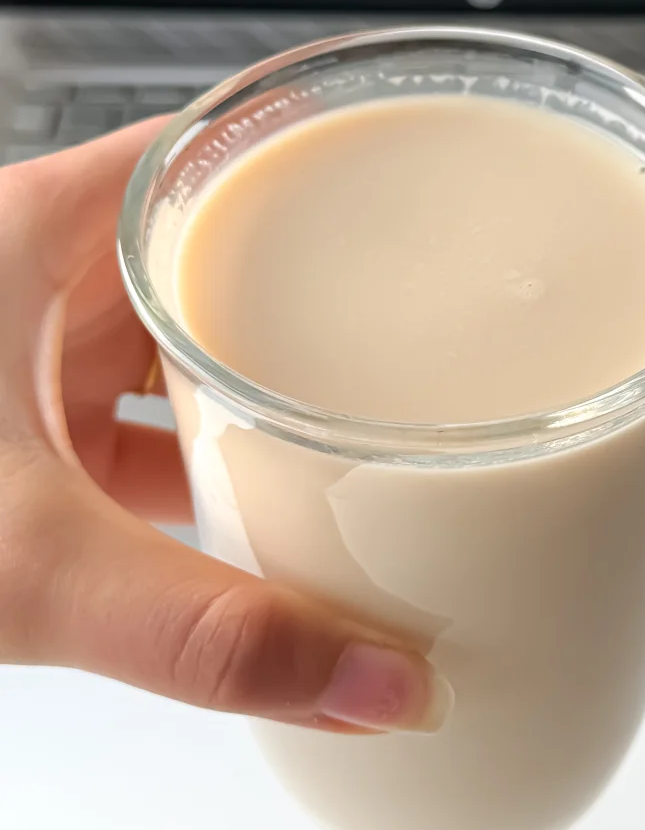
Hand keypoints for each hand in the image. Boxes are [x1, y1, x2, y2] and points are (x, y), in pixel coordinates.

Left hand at [0, 122, 442, 731]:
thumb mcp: (30, 562)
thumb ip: (208, 632)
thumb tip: (372, 680)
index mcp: (40, 231)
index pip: (218, 149)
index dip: (323, 160)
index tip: (418, 191)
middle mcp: (33, 267)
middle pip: (213, 245)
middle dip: (313, 289)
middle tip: (412, 326)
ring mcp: (17, 344)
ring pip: (170, 335)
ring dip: (250, 378)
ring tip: (350, 414)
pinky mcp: (7, 421)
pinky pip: (128, 411)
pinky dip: (188, 450)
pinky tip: (239, 505)